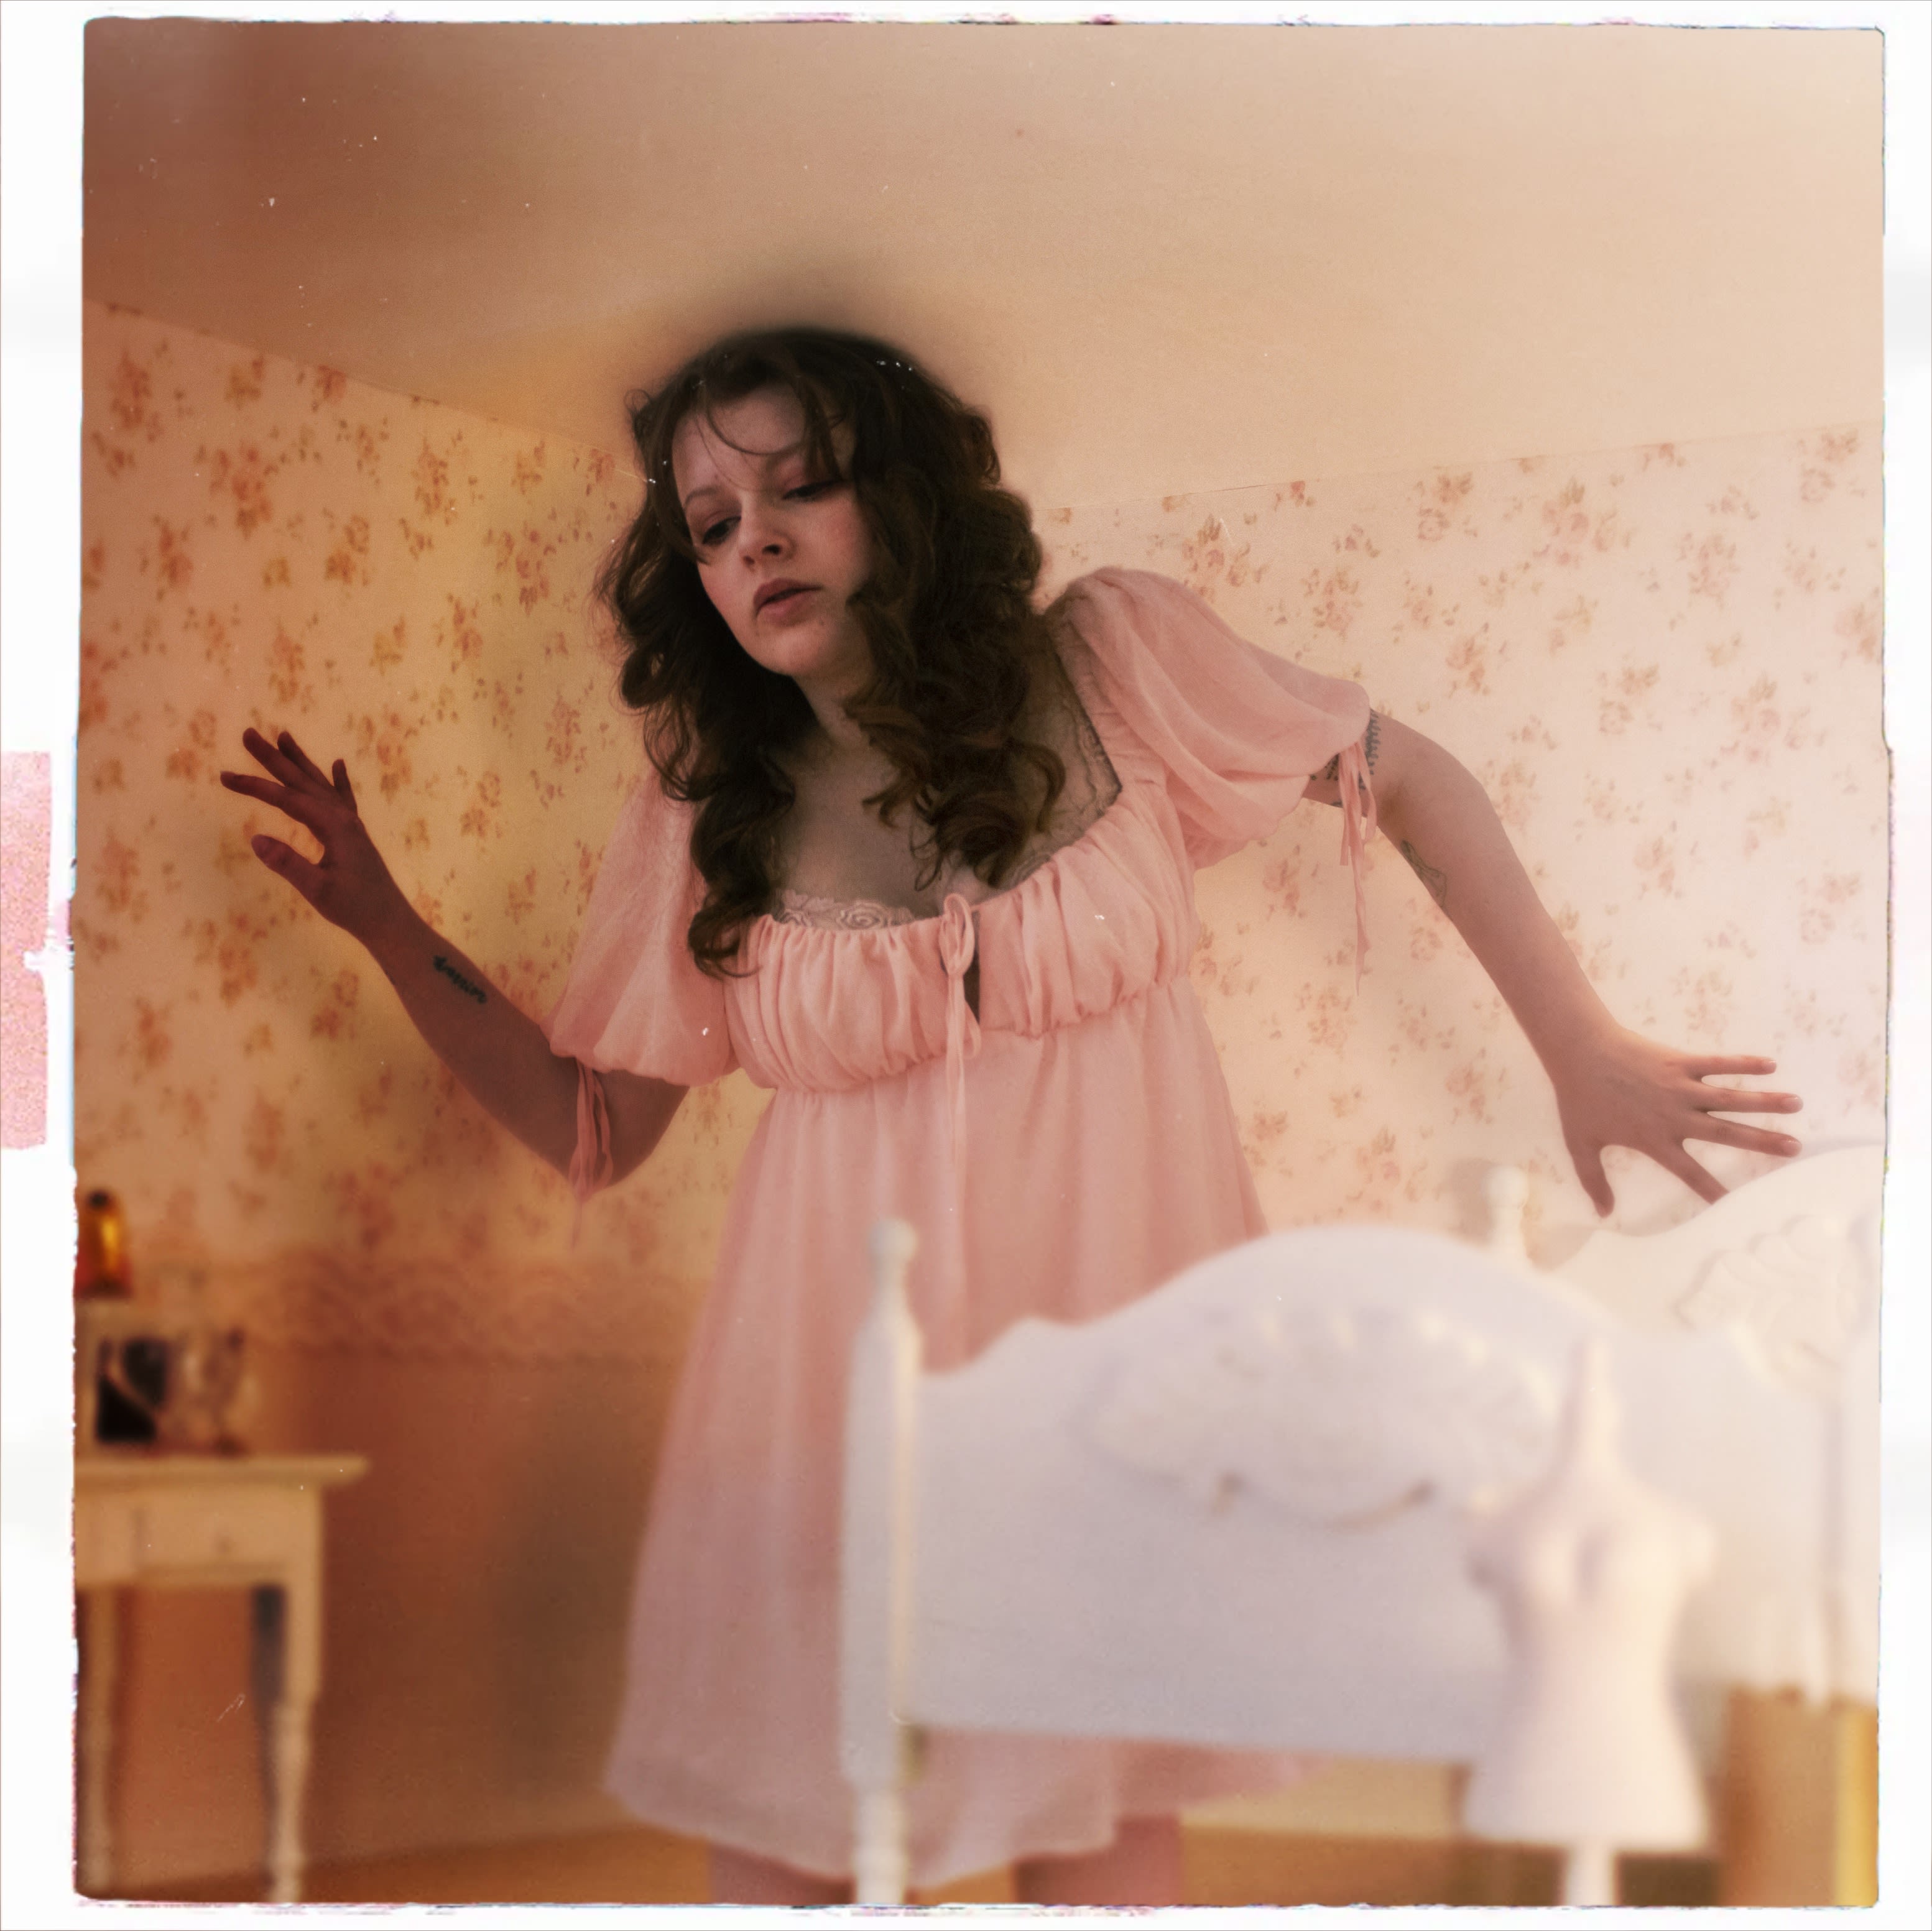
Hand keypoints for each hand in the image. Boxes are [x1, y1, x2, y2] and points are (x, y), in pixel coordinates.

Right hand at [219, 729, 412, 945]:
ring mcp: (351, 823)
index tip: (225, 776)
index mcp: (333, 826)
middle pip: (303, 781)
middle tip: (248, 734)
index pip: (287, 799)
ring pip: (320, 784)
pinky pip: (343, 798)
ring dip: (300, 761)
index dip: (255, 787)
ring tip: (283, 736)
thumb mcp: (317, 890)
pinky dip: (338, 780)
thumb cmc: (355, 908)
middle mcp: (343, 817)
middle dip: (274, 758)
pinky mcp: (354, 834)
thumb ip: (288, 864)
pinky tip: (337, 764)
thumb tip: (256, 838)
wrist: (390, 921)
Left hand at [1548, 1023, 1803, 1214]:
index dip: (1713, 1190)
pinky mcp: (1679, 1061)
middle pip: (1724, 1133)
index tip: (1740, 1206)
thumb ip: (1593, 1179)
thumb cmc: (1578, 1098)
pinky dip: (1743, 1063)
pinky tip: (1770, 1065)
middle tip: (1794, 1149)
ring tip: (1796, 1104)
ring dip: (1763, 1101)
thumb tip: (1602, 1211)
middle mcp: (1674, 1115)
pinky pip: (1717, 1063)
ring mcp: (1679, 1087)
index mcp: (1654, 1139)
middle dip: (1760, 1142)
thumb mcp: (1580, 1144)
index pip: (1689, 1172)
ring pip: (1729, 1096)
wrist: (1577, 1052)